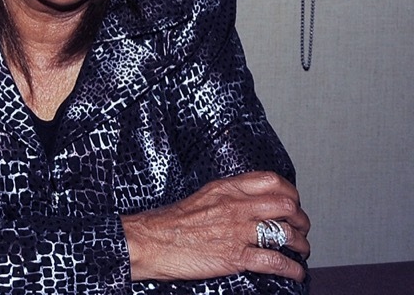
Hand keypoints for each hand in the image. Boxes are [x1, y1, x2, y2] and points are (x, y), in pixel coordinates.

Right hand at [121, 171, 309, 283]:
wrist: (151, 240)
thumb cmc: (172, 222)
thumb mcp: (202, 196)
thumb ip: (228, 196)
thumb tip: (251, 201)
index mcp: (226, 188)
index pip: (271, 180)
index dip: (291, 192)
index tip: (293, 202)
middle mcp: (235, 206)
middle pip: (286, 206)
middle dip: (301, 220)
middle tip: (301, 228)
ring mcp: (236, 231)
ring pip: (286, 233)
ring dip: (301, 244)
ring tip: (301, 250)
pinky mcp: (235, 257)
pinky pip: (275, 261)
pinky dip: (292, 269)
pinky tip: (295, 272)